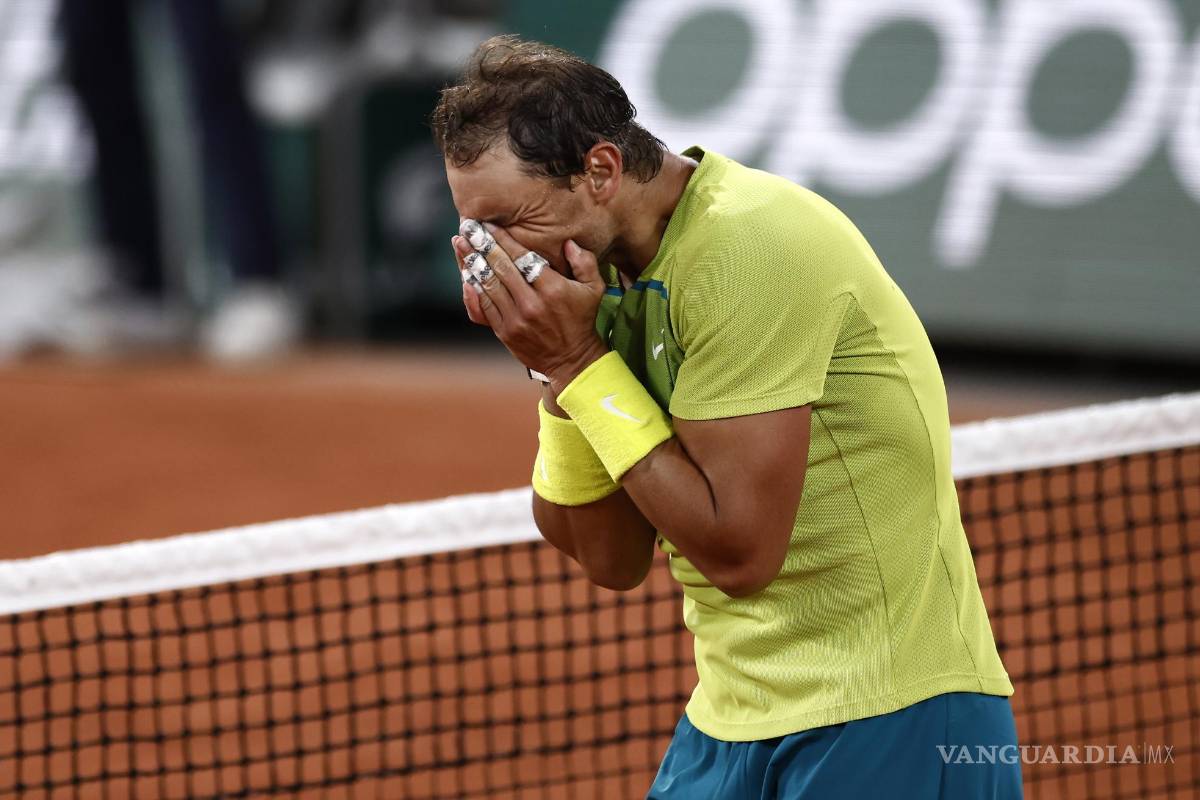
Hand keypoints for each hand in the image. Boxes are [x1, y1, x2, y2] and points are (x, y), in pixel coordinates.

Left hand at [451, 223, 607, 391]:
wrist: (572, 360)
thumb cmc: (581, 320)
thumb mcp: (594, 289)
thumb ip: (585, 262)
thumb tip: (568, 242)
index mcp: (553, 289)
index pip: (522, 257)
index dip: (503, 239)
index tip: (489, 225)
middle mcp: (532, 303)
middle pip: (501, 267)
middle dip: (482, 245)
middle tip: (468, 228)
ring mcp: (516, 319)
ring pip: (489, 285)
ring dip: (472, 262)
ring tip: (460, 244)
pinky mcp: (505, 331)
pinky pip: (484, 306)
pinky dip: (473, 288)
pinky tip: (465, 273)